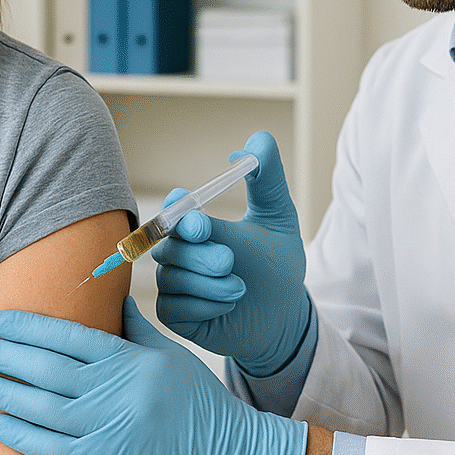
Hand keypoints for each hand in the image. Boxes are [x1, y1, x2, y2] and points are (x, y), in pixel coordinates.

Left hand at [0, 297, 307, 454]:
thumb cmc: (196, 402)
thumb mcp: (169, 357)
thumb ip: (135, 329)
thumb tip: (112, 293)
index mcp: (130, 362)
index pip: (70, 336)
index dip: (31, 326)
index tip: (1, 319)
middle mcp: (116, 394)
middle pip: (47, 369)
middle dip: (7, 355)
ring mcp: (108, 431)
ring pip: (41, 407)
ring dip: (3, 392)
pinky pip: (51, 448)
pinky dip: (21, 435)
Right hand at [152, 130, 312, 375]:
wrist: (284, 314)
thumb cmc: (276, 263)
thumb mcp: (279, 218)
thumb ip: (268, 178)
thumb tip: (258, 140)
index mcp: (196, 224)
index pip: (173, 210)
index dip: (179, 213)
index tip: (200, 221)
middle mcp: (178, 251)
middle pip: (170, 247)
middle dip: (202, 256)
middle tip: (230, 261)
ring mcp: (173, 283)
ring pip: (173, 278)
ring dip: (212, 284)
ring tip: (241, 287)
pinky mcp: (174, 314)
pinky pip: (175, 307)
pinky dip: (206, 306)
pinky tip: (228, 305)